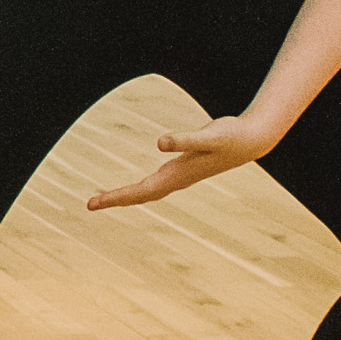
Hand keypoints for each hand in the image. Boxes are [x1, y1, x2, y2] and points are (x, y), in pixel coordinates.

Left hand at [83, 114, 284, 211]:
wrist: (251, 140)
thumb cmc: (230, 136)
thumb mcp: (207, 136)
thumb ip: (184, 139)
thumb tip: (159, 143)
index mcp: (177, 175)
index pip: (140, 191)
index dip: (116, 197)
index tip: (93, 203)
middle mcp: (176, 179)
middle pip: (140, 195)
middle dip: (115, 199)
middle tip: (89, 204)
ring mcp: (180, 177)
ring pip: (147, 191)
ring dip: (125, 195)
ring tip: (101, 197)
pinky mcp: (183, 169)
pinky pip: (154, 183)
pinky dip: (139, 187)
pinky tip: (134, 185)